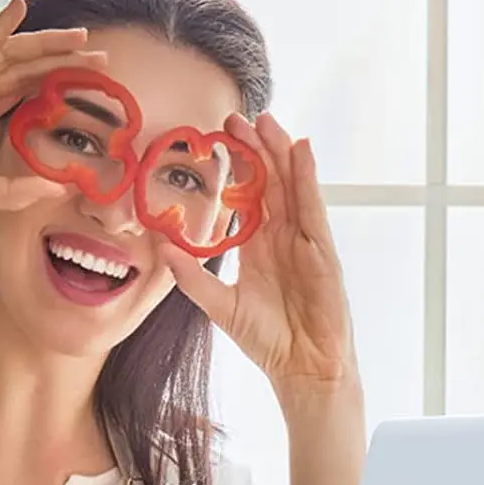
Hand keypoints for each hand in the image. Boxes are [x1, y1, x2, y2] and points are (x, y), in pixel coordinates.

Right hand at [0, 0, 105, 212]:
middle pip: (31, 72)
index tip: (97, 89)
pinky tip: (18, 8)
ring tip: (80, 35)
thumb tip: (60, 191)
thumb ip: (17, 190)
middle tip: (104, 57)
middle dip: (68, 63)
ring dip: (47, 43)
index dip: (64, 90)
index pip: (34, 98)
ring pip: (14, 56)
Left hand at [158, 113, 359, 406]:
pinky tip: (301, 151)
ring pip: (293, 186)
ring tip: (267, 121)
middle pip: (272, 182)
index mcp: (260, 246)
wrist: (302, 368)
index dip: (236, 166)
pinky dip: (308, 178)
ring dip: (281, 152)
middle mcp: (284, 237)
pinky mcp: (323, 251)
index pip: (248, 195)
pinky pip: (314, 207)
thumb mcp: (220, 305)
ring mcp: (306, 241)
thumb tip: (161, 248)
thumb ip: (192, 277)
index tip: (217, 136)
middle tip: (236, 116)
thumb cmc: (269, 340)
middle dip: (256, 148)